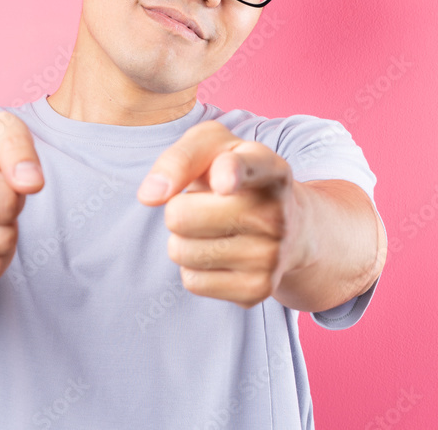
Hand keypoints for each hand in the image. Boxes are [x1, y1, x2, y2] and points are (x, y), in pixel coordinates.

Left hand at [136, 120, 312, 308]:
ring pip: (181, 251)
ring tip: (215, 228)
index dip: (230, 173)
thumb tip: (150, 195)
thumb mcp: (211, 148)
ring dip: (184, 239)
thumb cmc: (232, 176)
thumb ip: (180, 158)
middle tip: (206, 205)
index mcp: (268, 167)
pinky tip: (222, 253)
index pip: (246, 168)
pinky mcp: (259, 289)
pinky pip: (192, 280)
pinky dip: (194, 267)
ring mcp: (272, 255)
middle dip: (178, 209)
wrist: (287, 224)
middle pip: (179, 216)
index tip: (223, 183)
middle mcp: (276, 212)